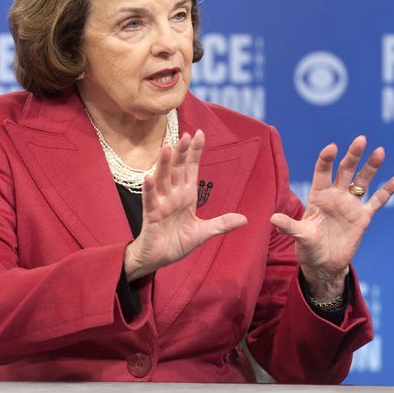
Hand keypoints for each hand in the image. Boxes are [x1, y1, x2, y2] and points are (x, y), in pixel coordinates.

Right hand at [124, 130, 247, 280]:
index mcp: (187, 195)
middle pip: (177, 169)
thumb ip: (222, 224)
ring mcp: (161, 203)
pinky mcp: (151, 215)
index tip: (199, 134)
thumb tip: (244, 219)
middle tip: (185, 135)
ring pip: (162, 179)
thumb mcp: (204, 232)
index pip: (191, 168)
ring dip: (164, 164)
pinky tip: (148, 177)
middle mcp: (173, 195)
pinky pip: (149, 200)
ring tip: (167, 147)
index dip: (195, 152)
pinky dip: (148, 189)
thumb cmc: (177, 242)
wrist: (159, 258)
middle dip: (181, 152)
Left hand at [270, 136, 393, 299]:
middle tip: (361, 139)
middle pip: (345, 171)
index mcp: (318, 196)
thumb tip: (273, 218)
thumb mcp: (299, 236)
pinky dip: (386, 192)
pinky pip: (376, 202)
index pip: (322, 173)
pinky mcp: (362, 218)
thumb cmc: (307, 248)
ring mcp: (350, 205)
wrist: (323, 264)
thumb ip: (289, 226)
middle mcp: (335, 196)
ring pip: (362, 181)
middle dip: (352, 155)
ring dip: (371, 167)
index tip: (332, 147)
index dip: (326, 160)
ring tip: (380, 151)